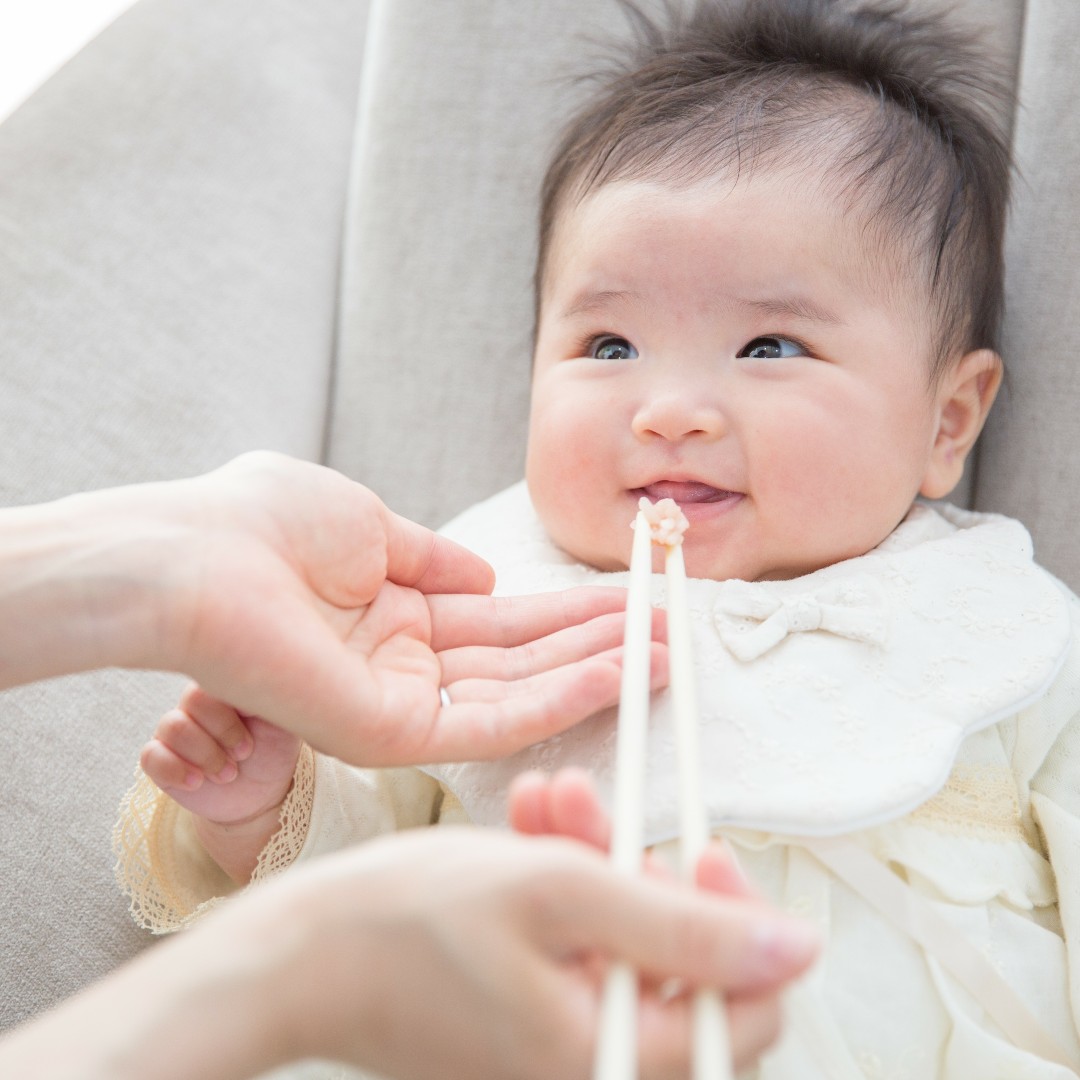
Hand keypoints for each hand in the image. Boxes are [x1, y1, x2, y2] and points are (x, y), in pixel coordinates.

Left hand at [18, 452, 665, 764]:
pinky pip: (490, 722)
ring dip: (593, 672)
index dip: (565, 611)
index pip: (498, 620)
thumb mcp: (365, 523)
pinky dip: (557, 699)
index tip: (626, 598)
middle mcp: (401, 664)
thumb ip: (430, 556)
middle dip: (596, 644)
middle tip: (669, 630)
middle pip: (519, 658)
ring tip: (663, 652)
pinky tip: (615, 675)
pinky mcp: (389, 734)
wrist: (188, 558)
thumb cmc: (258, 524)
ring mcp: (397, 703)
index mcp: (391, 613)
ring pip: (517, 695)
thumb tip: (487, 576)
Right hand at [140, 685, 302, 881]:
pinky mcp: (160, 759)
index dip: (232, 713)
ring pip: (172, 727)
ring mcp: (175, 731)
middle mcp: (196, 705)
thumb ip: (273, 699)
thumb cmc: (273, 752)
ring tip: (228, 774)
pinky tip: (197, 782)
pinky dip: (175, 770)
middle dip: (222, 733)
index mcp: (225, 689)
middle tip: (244, 756)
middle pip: (193, 702)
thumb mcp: (284, 725)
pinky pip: (151, 756)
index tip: (252, 739)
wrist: (260, 795)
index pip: (216, 680)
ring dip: (205, 755)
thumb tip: (261, 682)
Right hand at [251, 828, 818, 1079]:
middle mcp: (589, 1072)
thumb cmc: (409, 923)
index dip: (732, 919)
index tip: (697, 849)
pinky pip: (569, 952)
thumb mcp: (561, 894)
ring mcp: (550, 1050)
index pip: (741, 1011)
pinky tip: (528, 830)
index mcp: (612, 1064)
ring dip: (595, 865)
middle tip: (604, 815)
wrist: (294, 955)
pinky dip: (559, 888)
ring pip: (617, 946)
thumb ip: (686, 925)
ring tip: (552, 802)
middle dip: (642, 875)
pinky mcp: (519, 1022)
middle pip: (674, 971)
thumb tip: (796, 948)